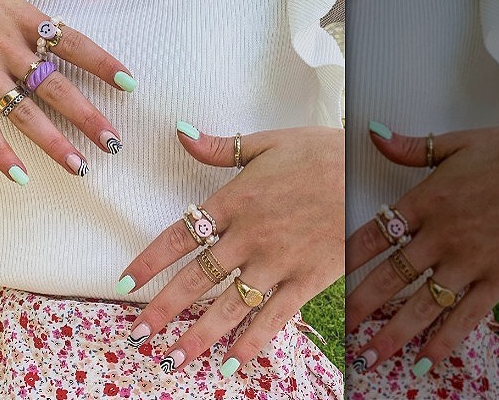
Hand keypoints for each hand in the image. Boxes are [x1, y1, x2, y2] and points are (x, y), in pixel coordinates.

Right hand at [0, 0, 135, 184]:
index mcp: (21, 17)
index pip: (73, 43)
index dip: (102, 63)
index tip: (127, 83)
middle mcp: (7, 48)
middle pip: (56, 87)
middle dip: (87, 116)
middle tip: (112, 141)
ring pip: (25, 113)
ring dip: (54, 142)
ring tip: (79, 166)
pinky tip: (20, 176)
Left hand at [117, 124, 343, 374]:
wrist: (374, 168)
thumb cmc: (322, 151)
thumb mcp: (269, 141)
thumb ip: (221, 147)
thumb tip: (180, 134)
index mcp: (235, 201)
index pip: (179, 236)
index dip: (149, 261)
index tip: (124, 283)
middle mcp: (249, 236)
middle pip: (196, 279)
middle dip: (163, 310)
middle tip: (137, 335)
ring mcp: (279, 261)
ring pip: (229, 306)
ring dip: (198, 335)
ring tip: (172, 359)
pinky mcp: (309, 279)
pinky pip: (276, 317)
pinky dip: (253, 342)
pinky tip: (232, 364)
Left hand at [346, 125, 498, 376]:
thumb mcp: (462, 142)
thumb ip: (413, 147)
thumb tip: (372, 133)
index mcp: (427, 201)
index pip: (374, 233)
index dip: (347, 256)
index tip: (325, 273)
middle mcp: (441, 237)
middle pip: (392, 277)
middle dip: (362, 305)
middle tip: (342, 327)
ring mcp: (470, 263)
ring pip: (423, 305)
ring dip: (394, 333)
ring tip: (369, 355)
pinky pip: (467, 317)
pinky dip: (445, 340)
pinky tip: (426, 361)